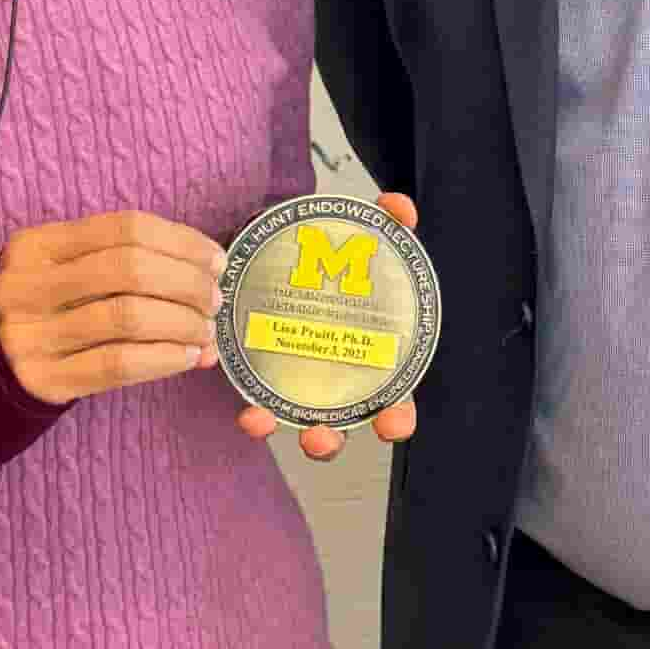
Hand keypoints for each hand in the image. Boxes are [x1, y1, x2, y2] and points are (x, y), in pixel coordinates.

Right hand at [0, 211, 225, 404]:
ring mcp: (31, 335)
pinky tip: (187, 356)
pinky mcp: (44, 379)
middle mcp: (27, 285)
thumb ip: (127, 264)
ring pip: (127, 317)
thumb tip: (208, 274)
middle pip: (129, 269)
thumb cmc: (46, 310)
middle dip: (187, 283)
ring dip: (181, 323)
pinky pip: (118, 364)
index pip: (125, 228)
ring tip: (205, 331)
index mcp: (36, 244)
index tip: (216, 261)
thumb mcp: (64, 270)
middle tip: (214, 301)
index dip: (181, 242)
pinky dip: (163, 358)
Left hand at [235, 192, 421, 462]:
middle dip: (331, 440)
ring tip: (264, 423)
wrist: (290, 251)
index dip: (396, 417)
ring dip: (283, 434)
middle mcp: (339, 380)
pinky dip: (258, 417)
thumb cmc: (336, 259)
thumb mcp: (361, 237)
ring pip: (300, 425)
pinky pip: (264, 408)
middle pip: (342, 425)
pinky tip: (249, 413)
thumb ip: (385, 221)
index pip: (394, 398)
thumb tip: (401, 208)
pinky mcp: (266, 377)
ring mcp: (301, 384)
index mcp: (372, 357)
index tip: (392, 423)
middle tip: (320, 437)